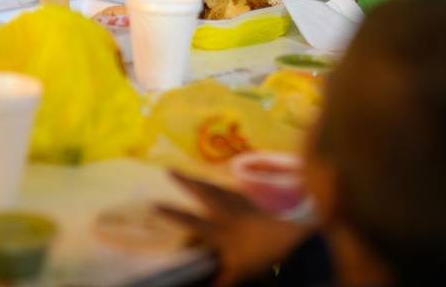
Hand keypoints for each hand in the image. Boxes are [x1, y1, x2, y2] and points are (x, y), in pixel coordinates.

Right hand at [157, 172, 313, 286]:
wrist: (291, 239)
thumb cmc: (261, 257)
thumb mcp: (238, 274)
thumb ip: (221, 282)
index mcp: (219, 231)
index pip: (190, 221)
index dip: (172, 213)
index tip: (154, 204)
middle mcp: (227, 213)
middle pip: (203, 193)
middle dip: (185, 181)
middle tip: (170, 170)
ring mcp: (241, 205)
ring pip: (218, 188)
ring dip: (203, 180)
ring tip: (192, 174)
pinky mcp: (254, 203)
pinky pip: (235, 191)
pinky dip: (226, 188)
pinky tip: (225, 186)